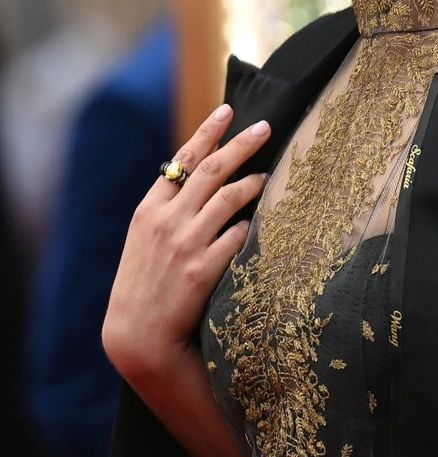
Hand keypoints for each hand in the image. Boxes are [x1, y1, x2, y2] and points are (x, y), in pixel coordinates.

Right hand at [103, 104, 270, 379]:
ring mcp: (186, 244)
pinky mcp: (204, 270)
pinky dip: (250, 226)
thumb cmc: (145, 286)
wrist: (139, 336)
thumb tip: (198, 182)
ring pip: (229, 198)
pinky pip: (237, 237)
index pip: (183, 159)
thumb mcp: (144, 241)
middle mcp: (167, 220)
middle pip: (211, 169)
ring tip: (270, 176)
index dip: (208, 132)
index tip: (228, 111)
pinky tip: (262, 224)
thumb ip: (168, 210)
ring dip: (253, 182)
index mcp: (150, 209)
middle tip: (266, 128)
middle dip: (241, 144)